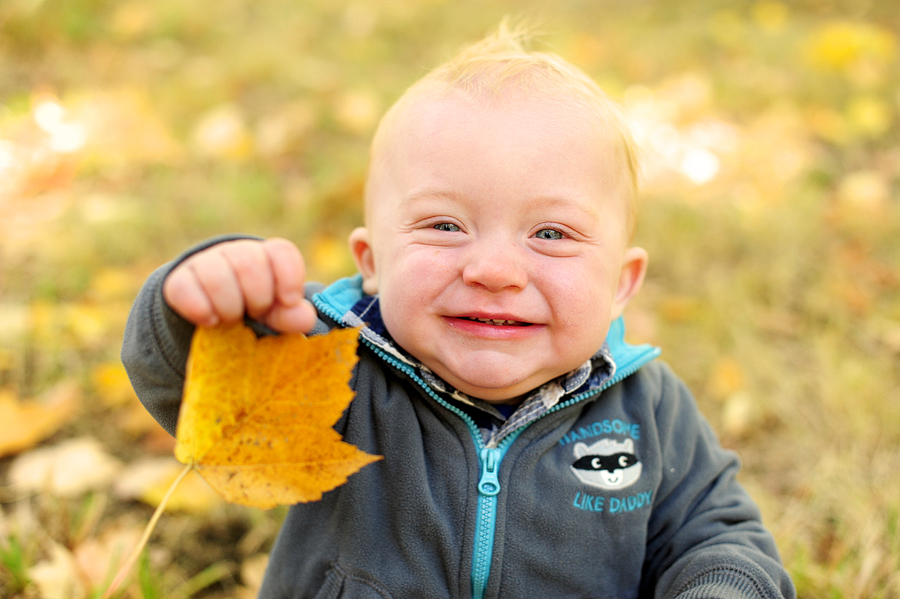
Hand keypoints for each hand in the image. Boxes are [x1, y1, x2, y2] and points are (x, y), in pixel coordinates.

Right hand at [162, 238, 317, 333]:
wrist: (209, 317)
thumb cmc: (252, 312)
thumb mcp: (275, 317)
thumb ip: (291, 317)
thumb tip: (305, 317)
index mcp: (267, 257)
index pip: (281, 252)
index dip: (288, 277)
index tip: (288, 301)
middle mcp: (236, 253)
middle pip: (250, 263)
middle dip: (257, 297)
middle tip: (253, 313)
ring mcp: (205, 263)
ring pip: (217, 275)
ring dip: (229, 306)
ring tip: (231, 320)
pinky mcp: (178, 281)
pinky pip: (183, 289)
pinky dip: (200, 309)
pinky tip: (210, 321)